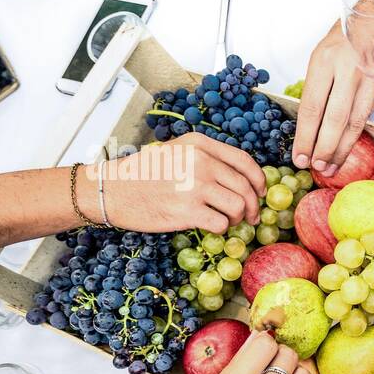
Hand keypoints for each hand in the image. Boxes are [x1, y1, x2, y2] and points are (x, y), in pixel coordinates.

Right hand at [99, 133, 266, 233]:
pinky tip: (210, 226)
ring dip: (237, 219)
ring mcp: (195, 186)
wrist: (112, 190)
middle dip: (253, 205)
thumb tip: (240, 176)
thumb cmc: (144, 174)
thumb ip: (206, 157)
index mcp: (200, 144)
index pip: (244, 161)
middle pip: (246, 187)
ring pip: (238, 206)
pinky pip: (221, 224)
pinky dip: (221, 229)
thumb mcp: (176, 150)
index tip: (260, 192)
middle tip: (249, 216)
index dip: (258, 180)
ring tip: (226, 221)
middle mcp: (201, 162)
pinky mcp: (187, 211)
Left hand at [292, 22, 373, 176]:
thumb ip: (318, 86)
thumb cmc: (348, 35)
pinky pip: (369, 115)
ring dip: (342, 150)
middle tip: (317, 167)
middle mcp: (349, 71)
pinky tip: (348, 146)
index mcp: (325, 61)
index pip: (312, 108)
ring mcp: (371, 79)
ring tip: (332, 167)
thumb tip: (311, 124)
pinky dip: (358, 134)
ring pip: (355, 124)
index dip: (305, 136)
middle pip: (334, 121)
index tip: (300, 156)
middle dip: (324, 149)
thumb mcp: (323, 54)